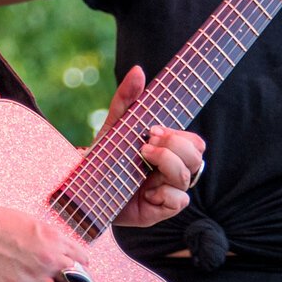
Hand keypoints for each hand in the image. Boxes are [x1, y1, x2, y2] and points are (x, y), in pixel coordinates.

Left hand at [101, 66, 205, 226]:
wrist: (83, 189)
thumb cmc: (104, 157)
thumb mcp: (114, 127)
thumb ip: (126, 100)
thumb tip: (138, 70)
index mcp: (168, 151)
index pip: (195, 142)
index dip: (179, 135)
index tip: (152, 130)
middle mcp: (172, 171)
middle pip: (197, 156)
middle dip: (174, 147)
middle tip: (145, 145)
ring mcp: (167, 191)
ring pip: (189, 176)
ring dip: (168, 164)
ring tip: (142, 158)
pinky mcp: (159, 210)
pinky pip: (179, 202)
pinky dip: (165, 194)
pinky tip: (147, 191)